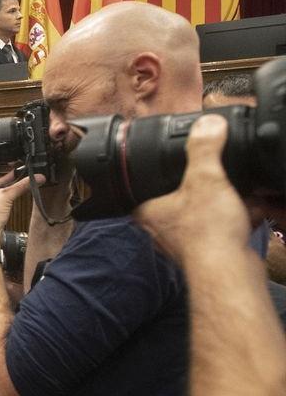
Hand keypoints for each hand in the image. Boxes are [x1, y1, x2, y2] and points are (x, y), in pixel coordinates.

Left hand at [134, 114, 247, 262]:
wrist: (230, 272)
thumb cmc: (208, 233)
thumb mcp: (206, 177)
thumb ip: (205, 149)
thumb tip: (208, 124)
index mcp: (147, 210)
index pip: (143, 184)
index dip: (158, 171)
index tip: (174, 162)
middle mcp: (160, 228)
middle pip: (179, 195)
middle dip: (205, 185)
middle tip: (218, 178)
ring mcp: (183, 241)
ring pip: (204, 211)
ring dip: (225, 201)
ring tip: (238, 195)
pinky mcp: (207, 251)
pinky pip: (222, 226)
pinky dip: (238, 216)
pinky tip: (251, 209)